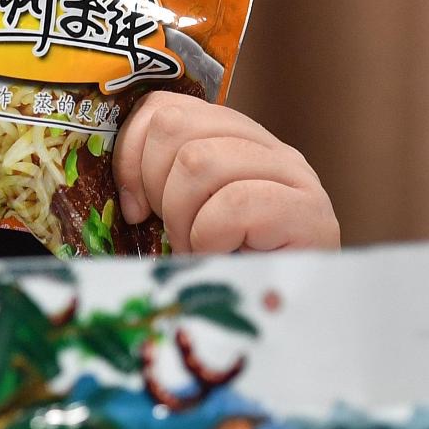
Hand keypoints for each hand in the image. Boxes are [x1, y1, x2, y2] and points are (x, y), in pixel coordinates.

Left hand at [113, 93, 337, 252]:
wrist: (299, 319)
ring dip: (183, 219)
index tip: (134, 207)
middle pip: (175, 128)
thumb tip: (118, 192)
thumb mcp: (187, 222)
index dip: (132, 153)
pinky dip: (211, 239)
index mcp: (234, 141)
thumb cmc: (234, 274)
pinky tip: (224, 258)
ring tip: (200, 249)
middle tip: (173, 231)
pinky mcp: (309, 212)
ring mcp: (294, 176)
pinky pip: (233, 205)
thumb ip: (160, 188)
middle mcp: (268, 148)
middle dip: (156, 188)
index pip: (165, 108)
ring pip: (199, 162)